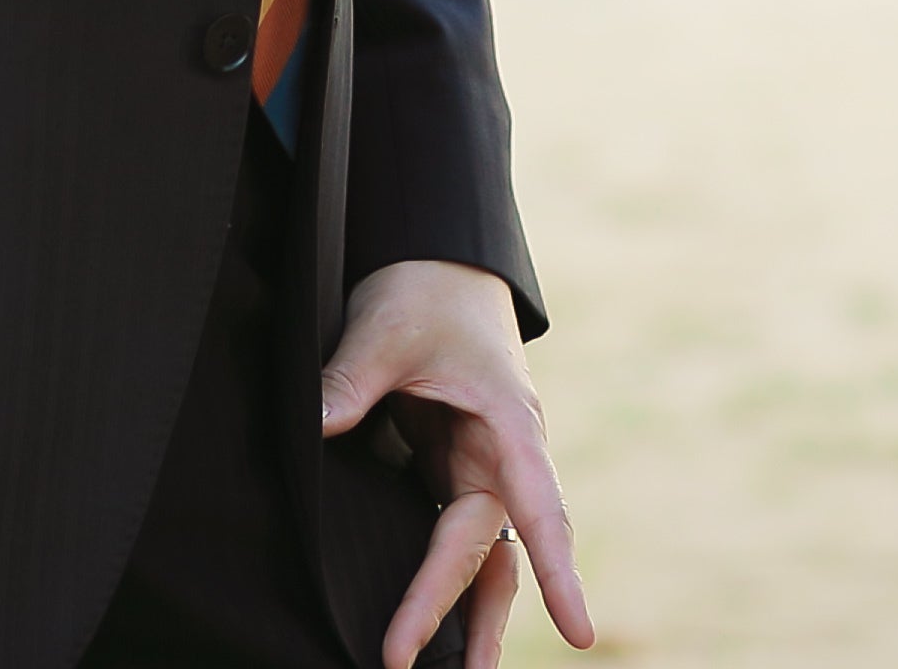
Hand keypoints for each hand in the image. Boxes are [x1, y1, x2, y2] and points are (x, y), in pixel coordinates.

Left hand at [321, 259, 593, 668]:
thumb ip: (354, 375)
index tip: (579, 631)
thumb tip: (317, 423)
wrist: (437, 268)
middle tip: (398, 659)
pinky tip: (431, 634)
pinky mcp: (452, 476)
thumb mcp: (386, 324)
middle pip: (486, 548)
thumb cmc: (424, 291)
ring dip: (472, 619)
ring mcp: (481, 471)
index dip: (557, 570)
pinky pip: (456, 544)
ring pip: (484, 560)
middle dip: (450, 607)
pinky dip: (449, 588)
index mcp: (508, 422)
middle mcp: (504, 458)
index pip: (538, 505)